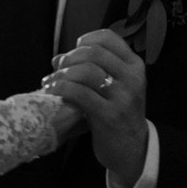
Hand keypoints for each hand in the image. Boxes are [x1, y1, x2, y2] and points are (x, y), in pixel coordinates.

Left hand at [43, 29, 148, 186]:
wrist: (133, 149)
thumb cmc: (118, 113)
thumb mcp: (115, 86)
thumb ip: (92, 68)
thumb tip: (57, 58)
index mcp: (135, 66)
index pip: (109, 38)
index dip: (87, 39)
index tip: (75, 48)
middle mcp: (132, 78)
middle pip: (94, 53)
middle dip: (70, 57)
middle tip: (58, 67)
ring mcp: (122, 97)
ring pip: (86, 71)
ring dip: (62, 73)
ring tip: (51, 81)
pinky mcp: (109, 115)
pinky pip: (80, 93)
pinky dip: (61, 88)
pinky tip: (52, 90)